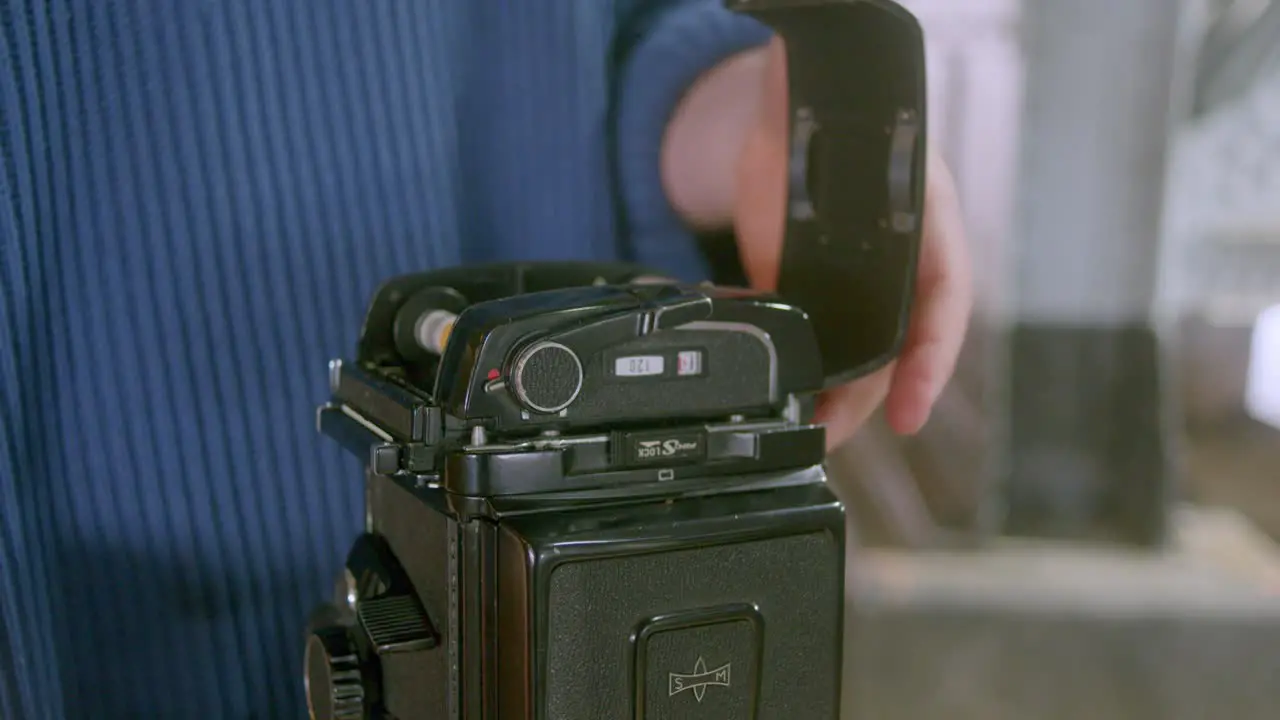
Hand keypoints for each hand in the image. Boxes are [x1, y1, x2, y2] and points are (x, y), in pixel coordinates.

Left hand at [732, 38, 972, 450]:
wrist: (800, 111)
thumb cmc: (861, 137)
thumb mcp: (882, 179)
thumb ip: (880, 230)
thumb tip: (827, 285)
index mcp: (929, 245)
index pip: (940, 318)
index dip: (928, 370)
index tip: (910, 415)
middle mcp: (895, 277)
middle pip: (887, 353)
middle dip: (860, 402)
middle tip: (826, 437)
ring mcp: (851, 288)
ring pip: (851, 355)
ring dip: (831, 397)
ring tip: (803, 429)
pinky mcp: (805, 288)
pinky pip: (808, 335)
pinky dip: (797, 367)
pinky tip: (777, 391)